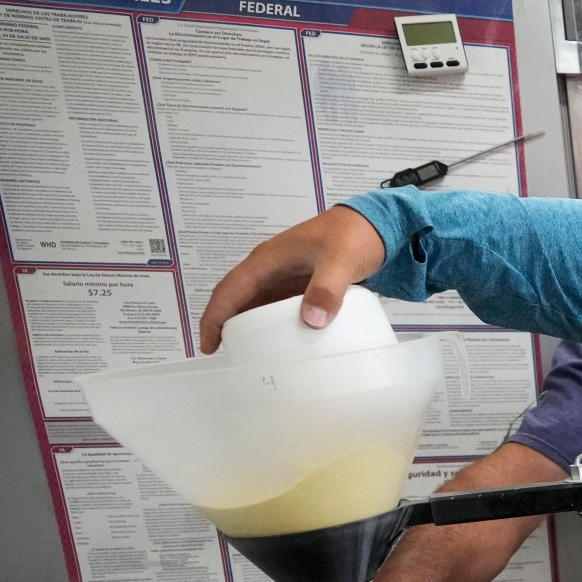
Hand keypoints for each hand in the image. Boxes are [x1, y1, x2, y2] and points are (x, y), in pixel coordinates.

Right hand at [198, 206, 389, 353]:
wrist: (373, 225)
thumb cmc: (353, 234)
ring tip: (252, 356)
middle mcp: (270, 268)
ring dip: (250, 328)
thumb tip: (311, 321)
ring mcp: (285, 277)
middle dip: (226, 326)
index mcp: (268, 260)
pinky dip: (274, 325)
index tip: (208, 345)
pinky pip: (278, 307)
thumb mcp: (340, 260)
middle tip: (229, 356)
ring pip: (257, 305)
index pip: (230, 289)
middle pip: (238, 299)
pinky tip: (282, 343)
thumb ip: (326, 288)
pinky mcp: (300, 285)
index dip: (215, 317)